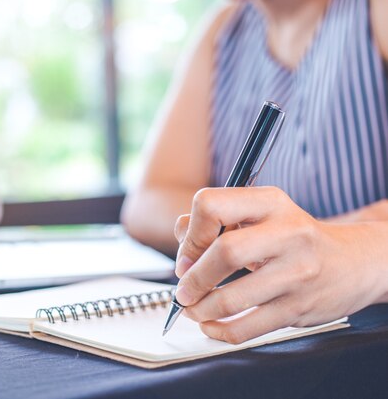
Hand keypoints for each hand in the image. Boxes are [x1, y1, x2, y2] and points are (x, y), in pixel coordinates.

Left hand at [173, 186, 387, 343]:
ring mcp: (296, 273)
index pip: (211, 205)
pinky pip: (247, 327)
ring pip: (232, 298)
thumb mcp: (261, 213)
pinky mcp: (298, 307)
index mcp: (270, 202)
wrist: (353, 262)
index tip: (187, 254)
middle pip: (224, 252)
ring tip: (193, 308)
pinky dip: (219, 330)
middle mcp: (287, 233)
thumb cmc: (294, 237)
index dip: (191, 233)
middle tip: (184, 289)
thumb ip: (217, 219)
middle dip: (193, 277)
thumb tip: (180, 234)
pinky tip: (211, 325)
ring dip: (200, 308)